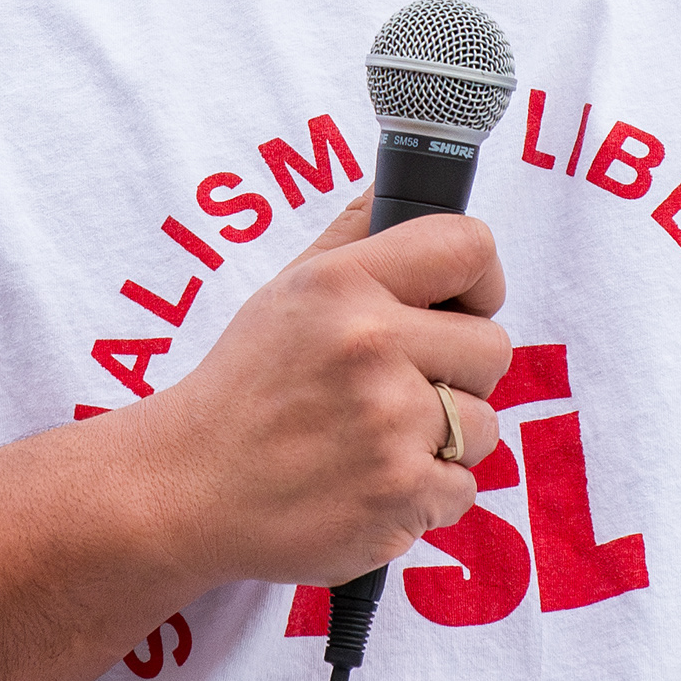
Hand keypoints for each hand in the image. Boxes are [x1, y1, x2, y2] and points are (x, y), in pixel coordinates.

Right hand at [117, 193, 508, 590]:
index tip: (466, 303)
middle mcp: (370, 345)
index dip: (482, 278)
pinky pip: (463, 488)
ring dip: (444, 440)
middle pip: (493, 347)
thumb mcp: (286, 292)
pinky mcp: (400, 494)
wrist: (186, 490)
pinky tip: (370, 484)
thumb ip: (353, 235)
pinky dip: (426, 495)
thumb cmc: (244, 388)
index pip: (469, 246)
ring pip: (485, 425)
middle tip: (404, 387)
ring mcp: (389, 424)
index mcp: (343, 284)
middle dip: (460, 372)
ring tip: (378, 442)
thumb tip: (398, 185)